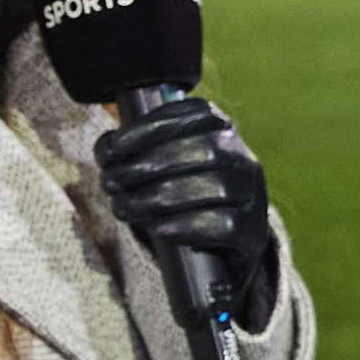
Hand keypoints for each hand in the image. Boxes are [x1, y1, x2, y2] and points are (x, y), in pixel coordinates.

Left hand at [95, 97, 279, 326]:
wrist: (226, 244)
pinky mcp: (251, 231)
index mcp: (223, 131)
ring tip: (126, 207)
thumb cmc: (187, 198)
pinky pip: (223, 225)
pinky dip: (185, 226)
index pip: (196, 114)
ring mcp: (252, 195)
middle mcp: (244, 158)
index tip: (116, 146)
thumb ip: (139, 152)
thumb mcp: (167, 168)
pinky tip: (158, 228)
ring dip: (161, 198)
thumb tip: (106, 148)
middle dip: (150, 165)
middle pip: (205, 151)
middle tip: (112, 182)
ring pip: (215, 187)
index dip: (153, 126)